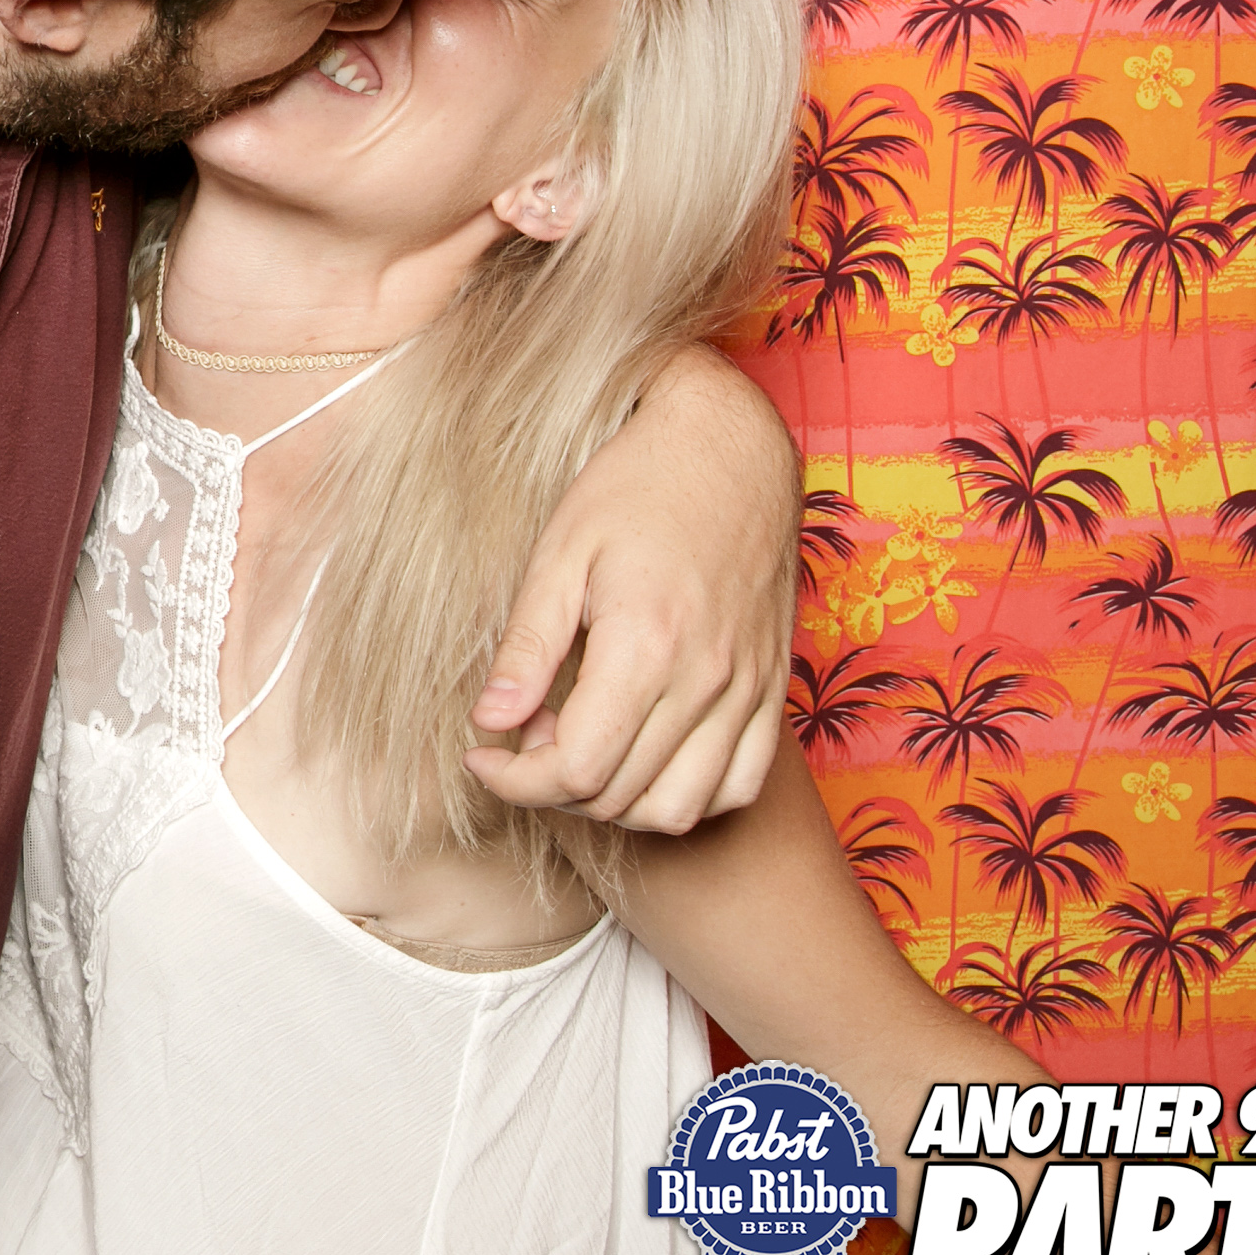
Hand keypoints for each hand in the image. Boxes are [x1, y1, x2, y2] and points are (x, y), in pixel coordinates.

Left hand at [463, 348, 796, 833]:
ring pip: (679, 808)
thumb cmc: (635, 486)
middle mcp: (707, 680)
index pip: (576, 769)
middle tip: (524, 735)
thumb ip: (526, 646)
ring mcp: (749, 689)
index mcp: (647, 646)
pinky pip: (738, 786)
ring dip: (616, 802)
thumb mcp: (560, 552)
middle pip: (620, 797)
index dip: (515, 781)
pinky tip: (643, 757)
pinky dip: (686, 797)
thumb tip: (490, 721)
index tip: (481, 755)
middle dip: (553, 787)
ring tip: (580, 745)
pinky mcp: (773, 687)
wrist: (729, 446)